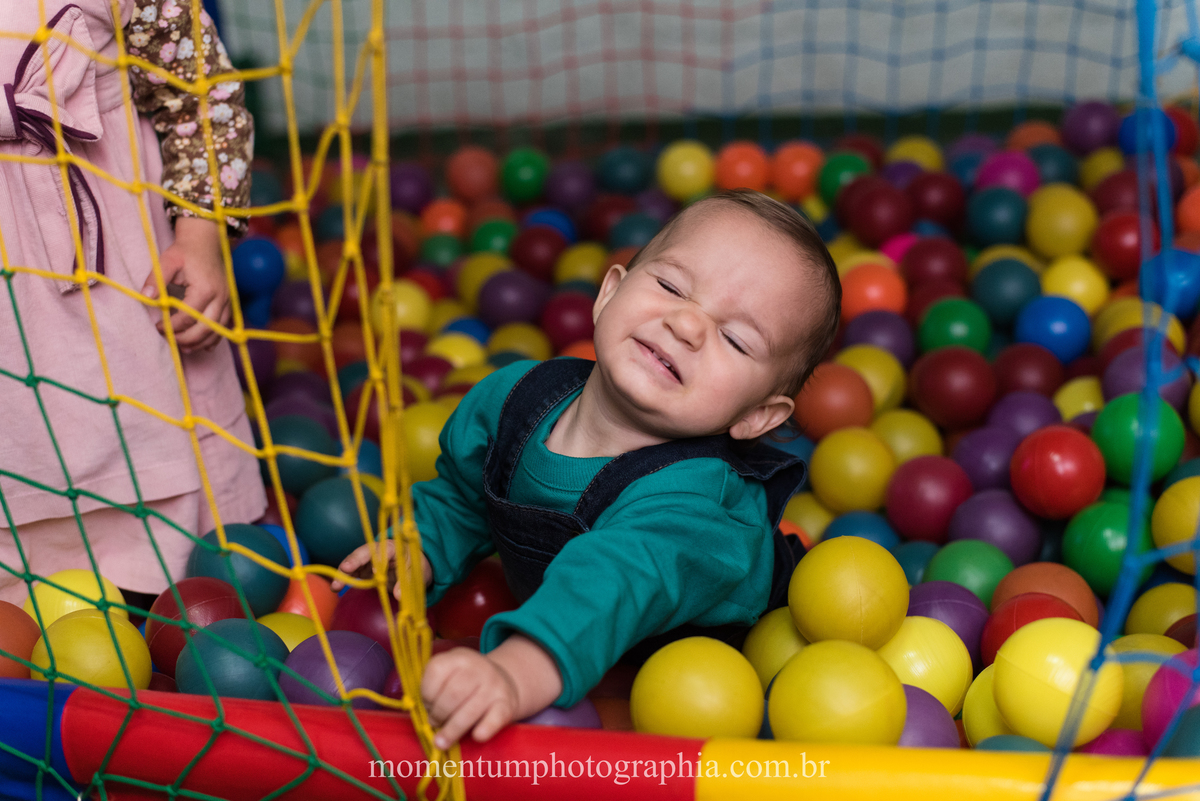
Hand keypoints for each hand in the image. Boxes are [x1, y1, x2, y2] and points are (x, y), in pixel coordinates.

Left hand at [141, 217, 230, 351]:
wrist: (205, 241)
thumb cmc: (185, 251)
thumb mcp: (167, 261)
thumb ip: (156, 280)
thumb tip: (146, 297)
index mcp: (205, 289)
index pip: (188, 316)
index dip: (172, 326)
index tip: (157, 327)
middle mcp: (220, 297)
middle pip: (205, 328)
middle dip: (186, 338)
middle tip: (168, 339)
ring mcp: (227, 301)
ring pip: (217, 331)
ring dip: (200, 342)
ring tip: (183, 347)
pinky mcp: (228, 303)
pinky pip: (224, 326)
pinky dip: (213, 338)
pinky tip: (201, 345)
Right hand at [332, 539, 431, 600]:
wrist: (411, 564)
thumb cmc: (414, 564)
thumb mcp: (416, 572)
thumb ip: (407, 582)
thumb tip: (399, 595)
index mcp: (391, 547)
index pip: (383, 551)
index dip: (378, 560)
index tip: (375, 572)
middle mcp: (376, 551)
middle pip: (363, 554)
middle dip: (353, 561)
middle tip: (344, 570)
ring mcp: (368, 560)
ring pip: (353, 563)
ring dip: (344, 574)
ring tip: (335, 586)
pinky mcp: (363, 569)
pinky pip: (352, 573)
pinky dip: (344, 579)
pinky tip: (336, 587)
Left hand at [422, 648, 518, 748]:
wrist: (504, 681)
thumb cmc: (467, 683)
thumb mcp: (451, 674)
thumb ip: (434, 687)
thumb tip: (416, 710)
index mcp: (458, 657)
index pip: (436, 671)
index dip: (426, 693)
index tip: (426, 706)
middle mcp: (478, 667)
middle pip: (453, 693)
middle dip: (438, 713)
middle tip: (434, 723)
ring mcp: (494, 685)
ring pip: (470, 711)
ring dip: (452, 730)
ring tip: (441, 742)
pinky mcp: (507, 703)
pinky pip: (495, 718)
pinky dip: (485, 728)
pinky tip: (476, 736)